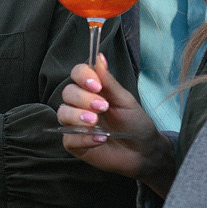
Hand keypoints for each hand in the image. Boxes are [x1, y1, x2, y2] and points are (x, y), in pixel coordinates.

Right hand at [58, 55, 177, 195]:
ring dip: (78, 116)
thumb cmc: (135, 123)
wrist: (143, 151)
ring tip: (96, 122)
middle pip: (68, 92)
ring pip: (63, 113)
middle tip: (102, 107)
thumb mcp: (125, 100)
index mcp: (93, 90)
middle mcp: (80, 104)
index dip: (83, 76)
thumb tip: (99, 57)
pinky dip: (83, 138)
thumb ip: (109, 82)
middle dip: (83, 98)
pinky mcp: (75, 143)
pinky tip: (100, 139)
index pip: (77, 74)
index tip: (96, 85)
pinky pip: (69, 138)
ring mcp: (75, 124)